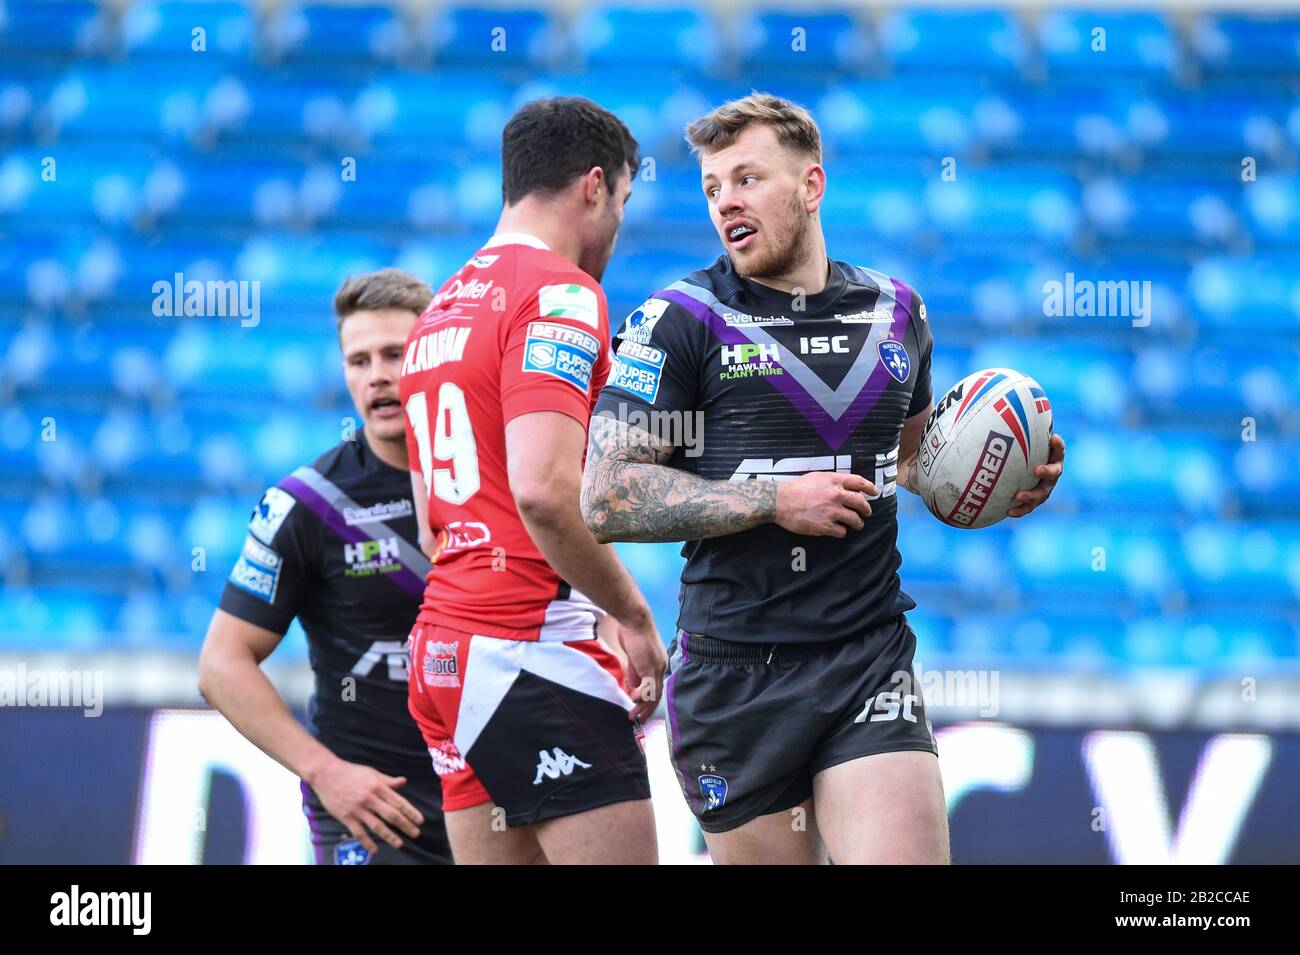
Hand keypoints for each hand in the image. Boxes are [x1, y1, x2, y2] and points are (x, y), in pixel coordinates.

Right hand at [307, 757, 423, 854]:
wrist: (326, 774)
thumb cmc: (350, 772)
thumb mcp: (371, 772)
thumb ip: (388, 780)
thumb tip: (404, 782)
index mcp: (378, 786)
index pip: (398, 801)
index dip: (410, 812)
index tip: (420, 820)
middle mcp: (370, 798)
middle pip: (391, 815)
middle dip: (405, 825)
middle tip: (416, 834)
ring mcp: (357, 809)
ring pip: (376, 825)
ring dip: (389, 836)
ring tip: (400, 844)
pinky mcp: (346, 817)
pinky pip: (359, 832)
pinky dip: (367, 842)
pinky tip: (374, 849)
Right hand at [616, 615, 666, 723]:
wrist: (635, 620)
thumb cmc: (632, 633)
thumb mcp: (632, 656)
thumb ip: (634, 671)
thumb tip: (631, 685)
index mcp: (658, 663)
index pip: (656, 686)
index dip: (650, 699)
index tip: (642, 708)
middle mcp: (661, 666)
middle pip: (656, 693)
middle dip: (648, 709)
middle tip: (641, 720)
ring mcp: (656, 667)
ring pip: (652, 693)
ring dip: (641, 706)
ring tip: (632, 716)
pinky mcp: (649, 666)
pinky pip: (647, 686)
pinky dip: (640, 695)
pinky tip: (632, 699)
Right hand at [774, 472, 875, 536]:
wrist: (780, 501)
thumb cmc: (795, 488)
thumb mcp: (816, 477)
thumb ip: (832, 481)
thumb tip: (845, 488)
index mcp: (834, 481)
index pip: (859, 482)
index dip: (870, 488)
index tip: (875, 493)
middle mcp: (836, 495)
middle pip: (861, 503)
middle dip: (866, 510)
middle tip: (866, 513)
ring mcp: (832, 512)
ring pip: (855, 520)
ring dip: (857, 523)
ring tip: (856, 525)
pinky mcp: (825, 526)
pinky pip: (842, 532)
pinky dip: (841, 532)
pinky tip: (837, 531)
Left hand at [1008, 433, 1064, 517]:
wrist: (1019, 470)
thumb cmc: (1019, 450)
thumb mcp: (1019, 438)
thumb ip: (1016, 427)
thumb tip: (1002, 404)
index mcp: (1052, 457)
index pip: (1059, 449)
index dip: (1058, 445)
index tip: (1053, 438)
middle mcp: (1051, 472)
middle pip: (1054, 473)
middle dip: (1048, 472)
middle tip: (1037, 470)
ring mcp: (1044, 487)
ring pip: (1042, 494)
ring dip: (1032, 496)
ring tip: (1019, 496)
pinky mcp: (1033, 499)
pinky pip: (1028, 506)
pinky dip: (1020, 509)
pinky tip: (1007, 512)